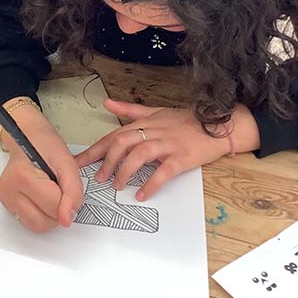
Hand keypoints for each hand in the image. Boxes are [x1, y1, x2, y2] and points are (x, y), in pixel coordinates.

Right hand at [0, 103, 83, 233]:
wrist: (27, 136)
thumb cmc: (46, 145)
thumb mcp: (67, 163)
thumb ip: (73, 192)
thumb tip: (67, 220)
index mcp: (24, 177)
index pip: (54, 208)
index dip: (67, 199)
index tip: (64, 183)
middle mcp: (10, 190)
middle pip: (43, 222)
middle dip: (58, 210)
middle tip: (58, 188)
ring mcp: (6, 199)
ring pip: (36, 226)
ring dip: (49, 215)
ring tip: (50, 192)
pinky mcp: (6, 204)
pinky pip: (29, 221)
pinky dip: (40, 213)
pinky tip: (41, 195)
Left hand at [75, 99, 259, 200]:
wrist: (218, 126)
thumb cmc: (185, 121)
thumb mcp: (156, 111)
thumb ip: (130, 110)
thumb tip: (107, 103)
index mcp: (145, 122)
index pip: (114, 135)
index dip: (95, 149)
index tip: (79, 162)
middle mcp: (154, 131)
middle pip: (123, 143)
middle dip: (106, 161)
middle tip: (97, 178)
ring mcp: (168, 144)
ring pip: (140, 155)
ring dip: (125, 171)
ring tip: (117, 186)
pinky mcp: (182, 158)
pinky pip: (164, 171)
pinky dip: (151, 184)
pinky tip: (142, 195)